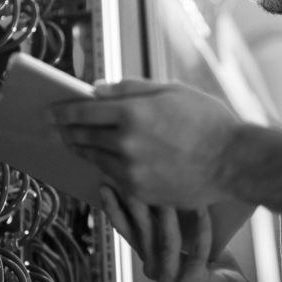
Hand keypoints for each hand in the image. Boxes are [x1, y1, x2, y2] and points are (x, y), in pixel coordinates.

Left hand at [51, 79, 240, 207]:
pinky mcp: (141, 192)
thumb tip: (96, 90)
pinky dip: (102, 167)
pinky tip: (100, 161)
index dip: (61, 111)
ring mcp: (132, 171)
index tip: (48, 112)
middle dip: (65, 131)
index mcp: (132, 112)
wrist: (233, 161)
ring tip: (73, 143)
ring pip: (94, 159)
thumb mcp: (170, 91)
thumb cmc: (207, 120)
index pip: (82, 111)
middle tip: (53, 129)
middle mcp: (126, 143)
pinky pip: (112, 178)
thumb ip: (129, 89)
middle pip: (82, 137)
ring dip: (81, 150)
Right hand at [101, 187, 278, 281]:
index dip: (114, 208)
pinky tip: (203, 209)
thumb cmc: (209, 263)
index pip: (125, 230)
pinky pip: (198, 250)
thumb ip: (170, 222)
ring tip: (168, 188)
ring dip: (168, 213)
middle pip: (142, 232)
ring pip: (166, 241)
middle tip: (131, 178)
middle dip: (135, 203)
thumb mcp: (183, 241)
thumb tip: (164, 182)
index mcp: (147, 257)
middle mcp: (153, 269)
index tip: (106, 183)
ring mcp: (170, 279)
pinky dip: (202, 228)